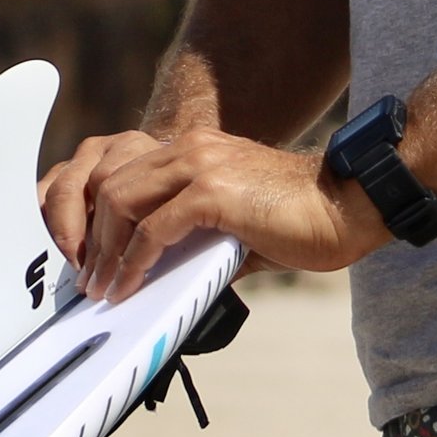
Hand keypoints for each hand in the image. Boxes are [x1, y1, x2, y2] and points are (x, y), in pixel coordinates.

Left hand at [60, 129, 389, 302]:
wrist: (349, 204)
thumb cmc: (301, 219)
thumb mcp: (236, 223)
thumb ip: (199, 237)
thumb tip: (168, 276)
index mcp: (195, 148)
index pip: (123, 170)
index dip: (96, 215)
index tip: (92, 258)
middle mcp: (192, 147)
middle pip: (110, 182)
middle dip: (88, 235)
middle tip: (87, 280)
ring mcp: (202, 165)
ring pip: (121, 200)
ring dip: (104, 251)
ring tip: (101, 289)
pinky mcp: (213, 192)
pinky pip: (152, 229)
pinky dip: (133, 262)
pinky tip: (130, 287)